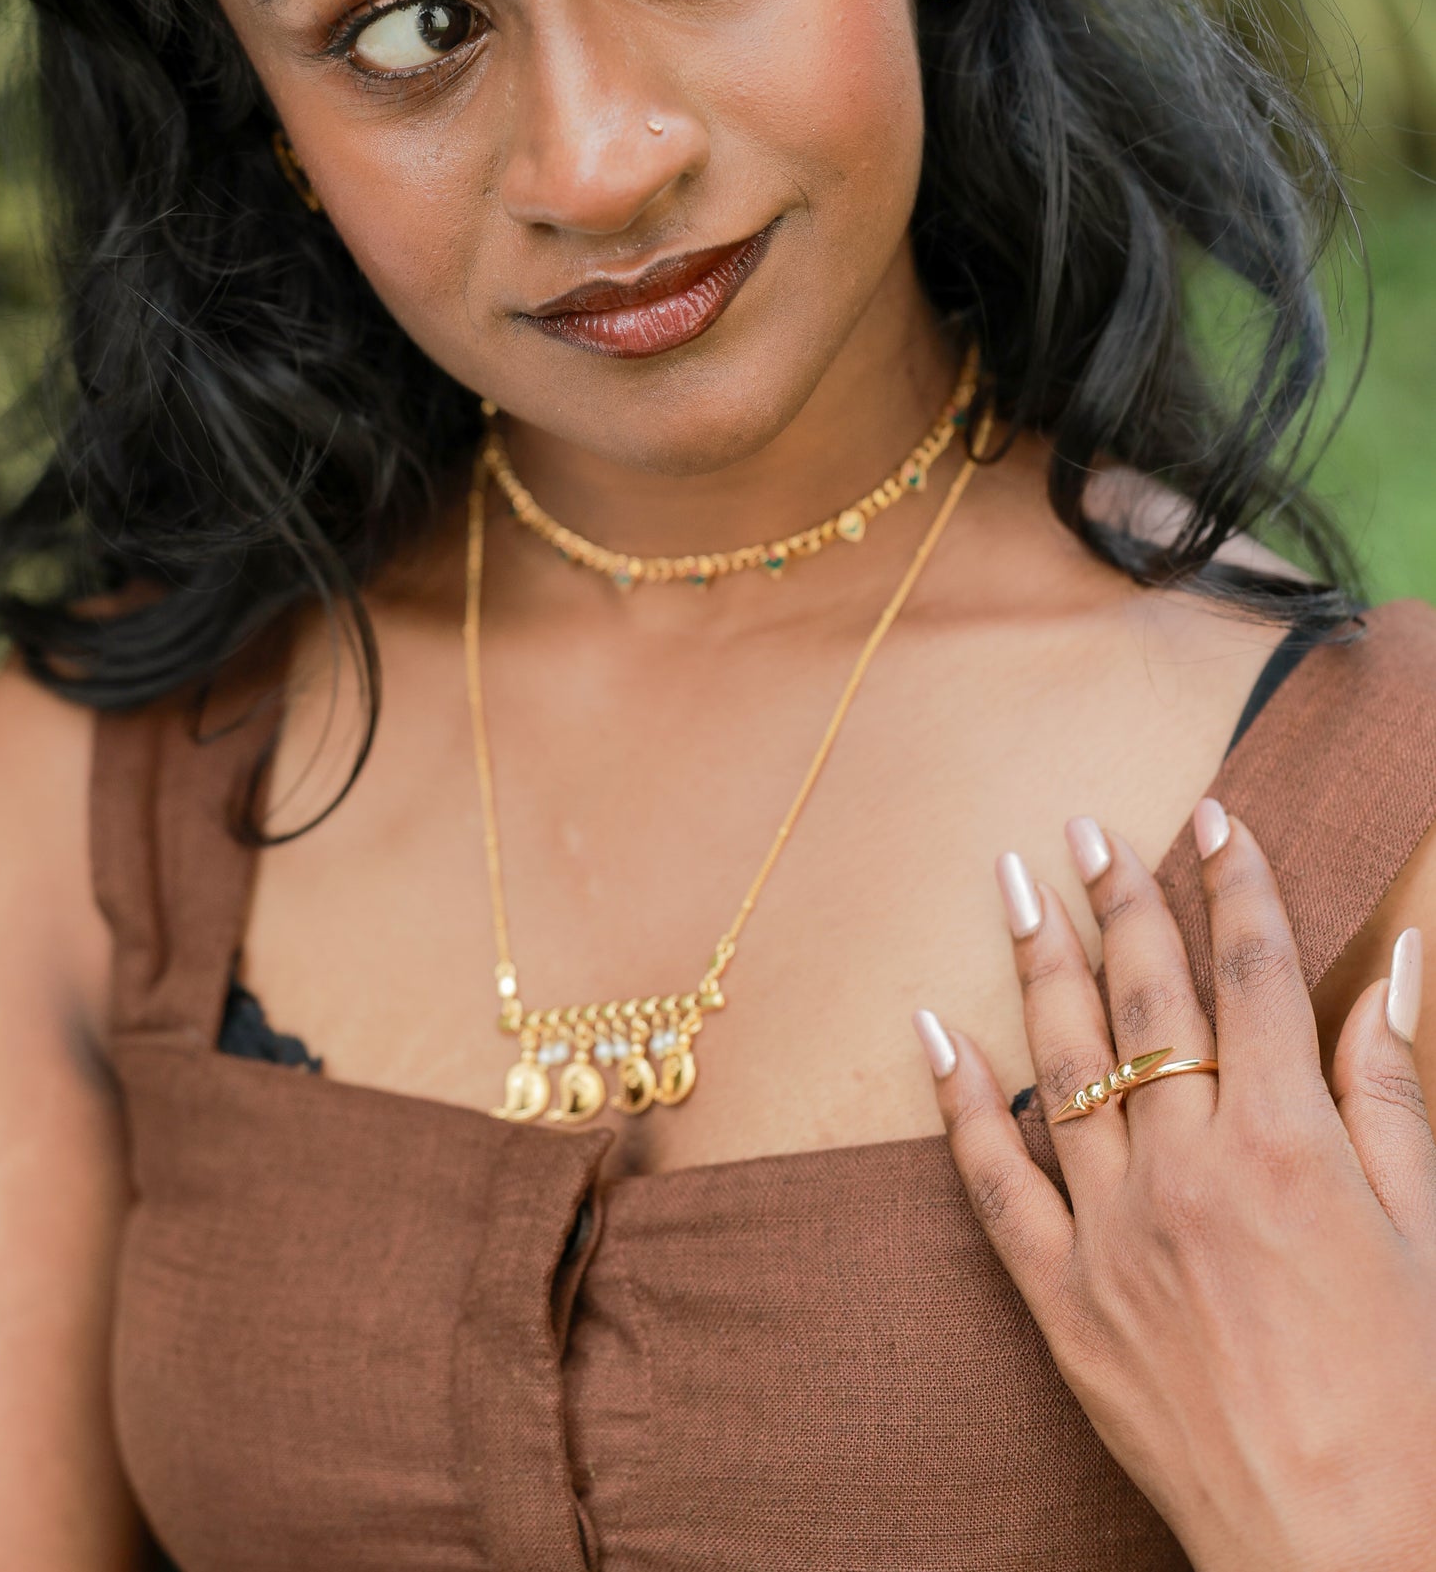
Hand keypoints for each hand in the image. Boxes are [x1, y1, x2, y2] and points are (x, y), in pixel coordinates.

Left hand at [913, 799, 1435, 1571]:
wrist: (1346, 1555)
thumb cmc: (1414, 1400)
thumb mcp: (1430, 1231)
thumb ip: (1392, 1090)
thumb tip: (1393, 968)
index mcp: (1287, 1142)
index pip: (1251, 974)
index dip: (1232, 885)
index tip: (1211, 820)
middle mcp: (1186, 1166)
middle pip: (1144, 999)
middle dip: (1119, 899)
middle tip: (1088, 828)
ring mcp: (1112, 1230)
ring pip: (1060, 1062)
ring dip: (1036, 963)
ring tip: (1012, 883)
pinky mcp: (1062, 1298)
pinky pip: (992, 1181)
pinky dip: (958, 1101)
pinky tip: (933, 1029)